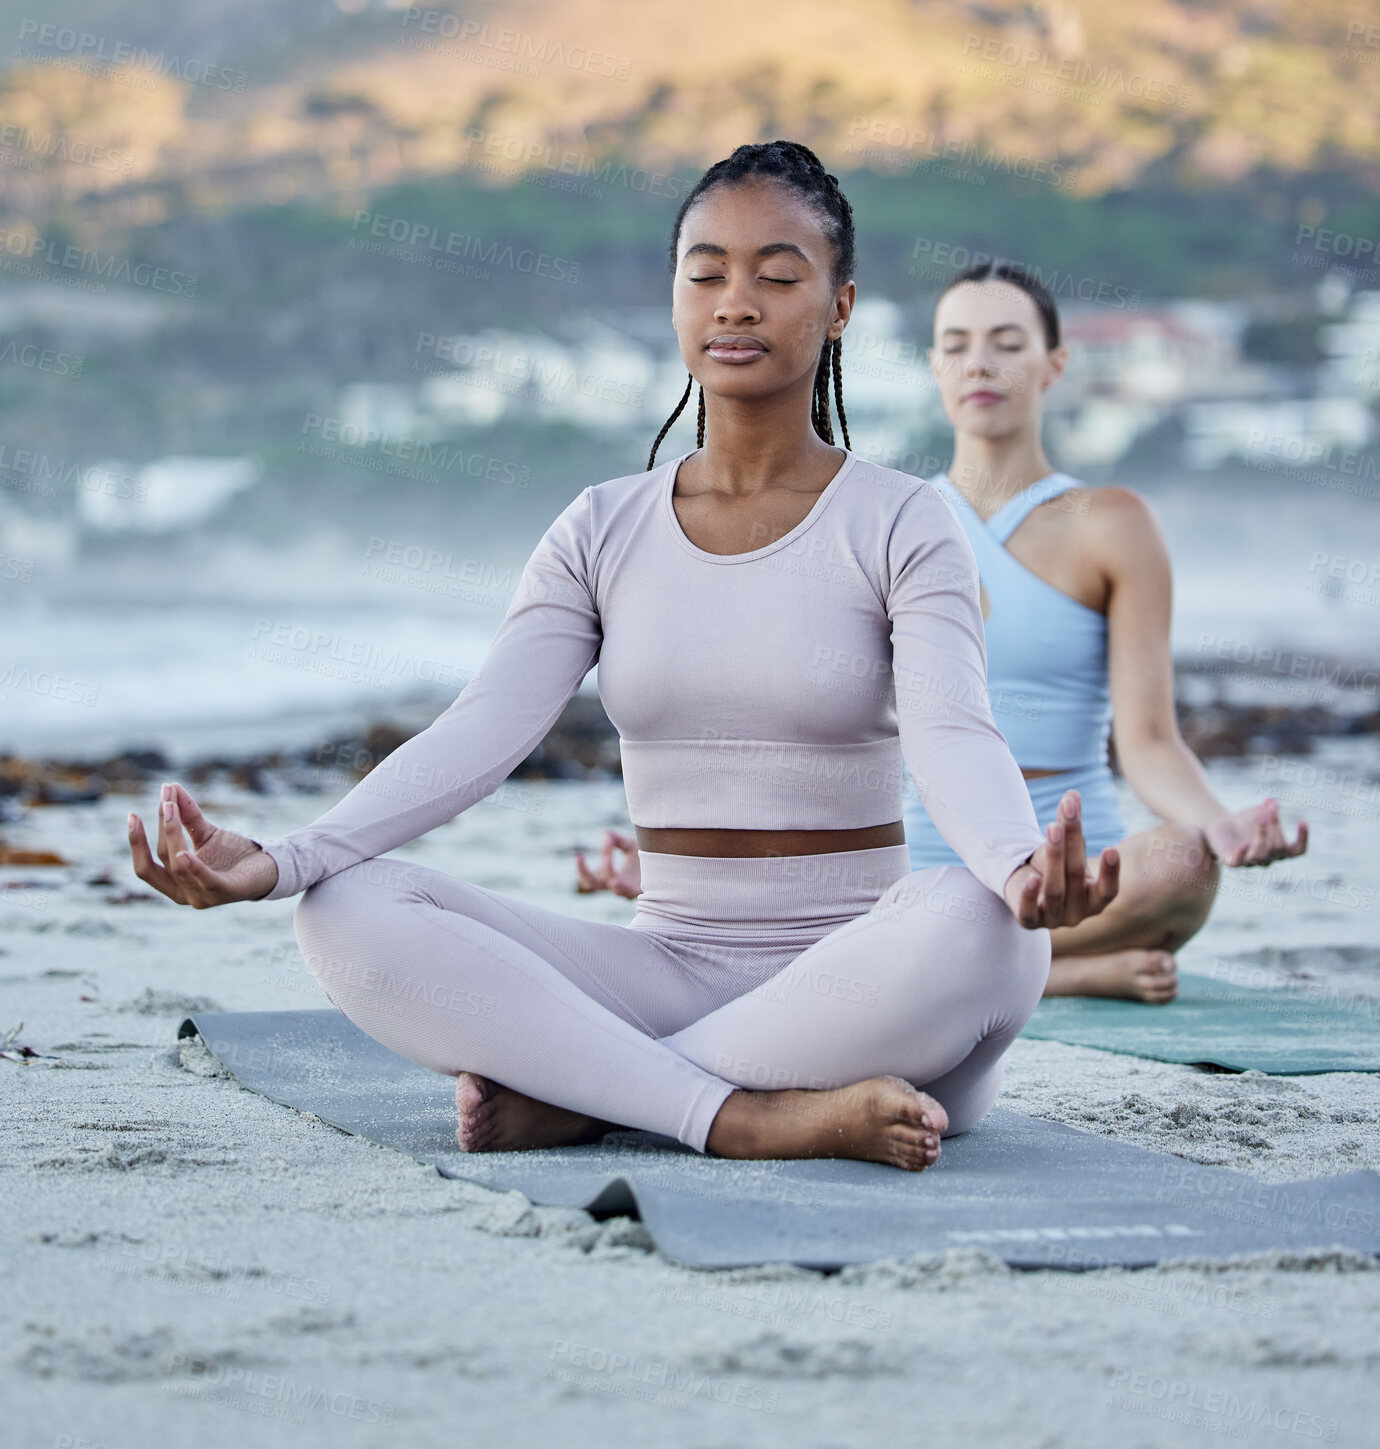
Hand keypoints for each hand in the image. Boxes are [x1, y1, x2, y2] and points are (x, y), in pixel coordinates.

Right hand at [128, 781, 278, 906]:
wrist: (270, 867)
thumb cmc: (233, 854)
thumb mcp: (205, 832)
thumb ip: (186, 815)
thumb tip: (169, 787)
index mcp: (174, 883)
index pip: (150, 861)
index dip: (138, 840)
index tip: (132, 814)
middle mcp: (184, 894)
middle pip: (161, 861)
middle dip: (159, 831)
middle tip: (163, 803)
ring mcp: (204, 896)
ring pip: (179, 866)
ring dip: (173, 835)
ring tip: (172, 808)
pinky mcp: (225, 893)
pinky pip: (206, 880)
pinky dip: (194, 868)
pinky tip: (184, 853)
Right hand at [573, 828, 641, 898]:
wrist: (669, 864)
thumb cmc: (647, 856)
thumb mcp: (629, 845)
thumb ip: (617, 840)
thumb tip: (606, 835)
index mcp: (611, 877)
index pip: (591, 877)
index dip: (583, 868)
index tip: (583, 852)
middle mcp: (618, 886)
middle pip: (594, 885)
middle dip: (585, 872)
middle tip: (579, 858)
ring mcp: (632, 890)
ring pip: (617, 889)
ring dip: (612, 876)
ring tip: (610, 872)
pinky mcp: (646, 891)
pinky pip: (638, 891)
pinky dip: (631, 886)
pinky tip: (624, 880)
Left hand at [1003, 789, 1119, 929]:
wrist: (1025, 888)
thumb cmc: (1055, 868)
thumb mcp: (1064, 848)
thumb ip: (1069, 827)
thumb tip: (1072, 793)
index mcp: (1095, 900)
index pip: (1108, 891)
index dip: (1111, 872)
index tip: (1112, 848)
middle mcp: (1078, 914)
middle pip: (1076, 877)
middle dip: (1072, 843)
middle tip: (1068, 812)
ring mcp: (1054, 921)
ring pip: (1055, 890)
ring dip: (1054, 857)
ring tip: (1052, 828)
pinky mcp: (1029, 923)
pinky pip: (1030, 913)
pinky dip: (1030, 896)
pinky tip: (1031, 878)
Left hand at [1203, 798, 1306, 866]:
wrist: (1218, 826)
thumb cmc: (1244, 822)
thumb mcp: (1258, 812)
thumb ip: (1269, 808)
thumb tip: (1272, 802)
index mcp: (1278, 850)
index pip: (1297, 851)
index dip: (1302, 839)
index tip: (1303, 822)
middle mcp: (1266, 859)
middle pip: (1278, 847)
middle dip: (1275, 826)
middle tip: (1269, 809)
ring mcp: (1249, 862)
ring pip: (1261, 853)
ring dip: (1262, 834)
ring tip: (1261, 817)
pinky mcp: (1231, 861)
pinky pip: (1238, 862)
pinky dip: (1242, 854)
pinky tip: (1244, 844)